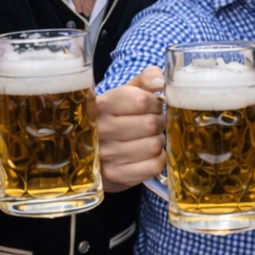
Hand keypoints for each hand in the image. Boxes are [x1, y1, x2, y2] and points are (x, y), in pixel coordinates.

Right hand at [96, 67, 165, 191]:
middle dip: (159, 122)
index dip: (155, 103)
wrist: (95, 151)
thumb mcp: (126, 93)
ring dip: (158, 141)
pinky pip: (154, 166)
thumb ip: (146, 79)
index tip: (153, 105)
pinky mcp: (116, 175)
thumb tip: (160, 83)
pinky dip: (158, 159)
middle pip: (151, 124)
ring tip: (148, 138)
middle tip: (153, 123)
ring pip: (154, 145)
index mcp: (101, 105)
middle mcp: (99, 130)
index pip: (141, 101)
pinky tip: (148, 154)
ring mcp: (106, 155)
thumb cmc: (116, 116)